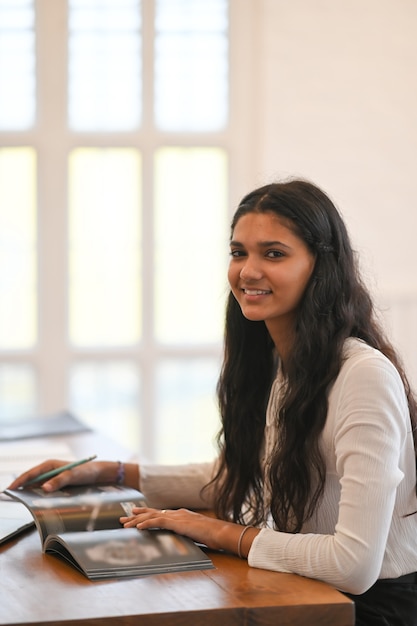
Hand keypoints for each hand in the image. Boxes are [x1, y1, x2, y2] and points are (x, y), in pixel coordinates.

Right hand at [7, 459, 107, 491]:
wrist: (98, 474)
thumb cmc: (86, 471)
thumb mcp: (73, 475)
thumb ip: (59, 481)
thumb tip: (44, 488)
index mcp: (50, 464)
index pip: (31, 473)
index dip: (20, 481)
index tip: (11, 489)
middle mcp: (49, 470)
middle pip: (31, 479)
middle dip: (21, 487)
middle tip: (10, 496)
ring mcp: (52, 477)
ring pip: (36, 485)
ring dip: (29, 492)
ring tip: (20, 500)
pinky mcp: (57, 484)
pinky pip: (44, 489)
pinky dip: (38, 495)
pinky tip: (35, 501)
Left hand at [120, 506, 253, 554]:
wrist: (220, 532)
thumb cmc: (212, 535)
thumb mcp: (195, 533)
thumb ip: (186, 533)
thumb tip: (179, 539)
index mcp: (181, 515)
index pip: (160, 513)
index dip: (147, 514)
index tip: (135, 516)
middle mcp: (177, 513)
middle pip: (153, 513)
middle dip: (137, 515)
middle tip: (124, 518)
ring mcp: (177, 517)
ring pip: (152, 516)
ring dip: (138, 520)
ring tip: (126, 523)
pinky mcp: (178, 523)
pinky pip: (159, 522)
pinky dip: (147, 524)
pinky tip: (139, 527)